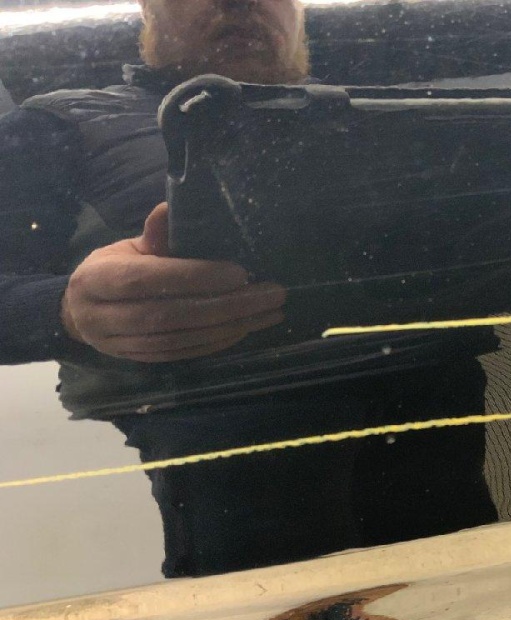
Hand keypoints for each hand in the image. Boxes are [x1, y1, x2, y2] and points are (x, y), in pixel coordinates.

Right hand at [61, 203, 285, 362]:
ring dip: (230, 326)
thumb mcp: (126, 247)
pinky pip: (183, 353)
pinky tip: (245, 329)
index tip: (238, 273)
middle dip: (227, 305)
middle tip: (270, 295)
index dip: (194, 277)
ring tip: (268, 313)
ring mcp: (120, 344)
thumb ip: (154, 235)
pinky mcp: (139, 361)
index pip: (148, 279)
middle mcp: (103, 316)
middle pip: (171, 314)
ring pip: (181, 339)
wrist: (80, 312)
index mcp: (97, 279)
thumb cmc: (111, 270)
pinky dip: (217, 342)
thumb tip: (173, 207)